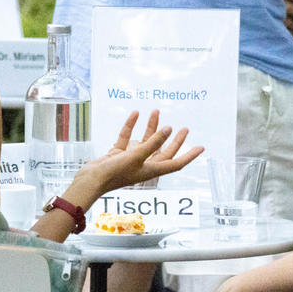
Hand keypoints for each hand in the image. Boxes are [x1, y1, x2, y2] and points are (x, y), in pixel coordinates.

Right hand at [76, 110, 203, 193]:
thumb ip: (153, 142)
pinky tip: (135, 113)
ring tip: (156, 111)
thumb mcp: (136, 156)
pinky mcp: (119, 154)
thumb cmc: (114, 173)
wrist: (90, 180)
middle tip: (185, 129)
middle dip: (175, 140)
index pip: (176, 163)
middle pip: (165, 151)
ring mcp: (131, 159)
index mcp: (152, 169)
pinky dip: (131, 126)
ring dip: (152, 127)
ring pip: (146, 141)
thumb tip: (168, 128)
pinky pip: (128, 137)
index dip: (190, 155)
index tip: (201, 147)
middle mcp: (144, 165)